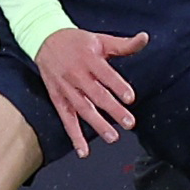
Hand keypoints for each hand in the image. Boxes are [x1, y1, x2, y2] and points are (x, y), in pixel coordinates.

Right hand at [32, 25, 150, 157]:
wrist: (44, 40)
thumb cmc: (77, 42)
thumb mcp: (101, 39)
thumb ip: (124, 44)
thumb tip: (145, 38)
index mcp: (89, 59)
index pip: (105, 75)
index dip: (117, 86)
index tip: (130, 98)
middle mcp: (77, 75)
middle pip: (96, 95)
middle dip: (113, 110)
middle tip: (129, 123)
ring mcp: (66, 89)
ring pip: (83, 109)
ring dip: (97, 125)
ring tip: (113, 137)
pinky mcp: (58, 99)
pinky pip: (66, 119)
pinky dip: (74, 136)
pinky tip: (83, 151)